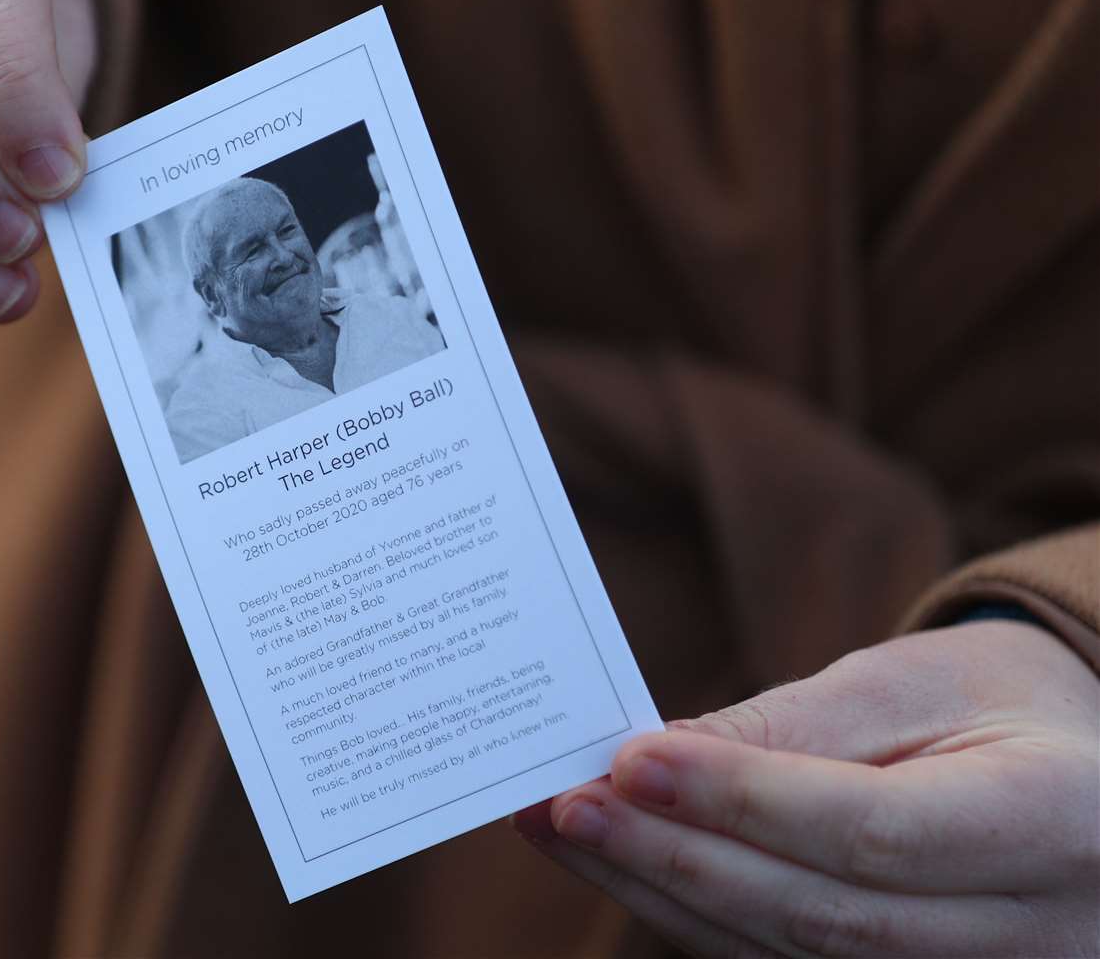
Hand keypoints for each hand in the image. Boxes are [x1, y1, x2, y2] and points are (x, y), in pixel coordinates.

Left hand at [516, 621, 1099, 956]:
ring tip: (568, 831)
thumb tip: (651, 761)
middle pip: (822, 918)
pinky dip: (696, 920)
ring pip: (793, 958)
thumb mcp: (909, 685)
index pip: (871, 834)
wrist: (1069, 774)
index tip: (630, 762)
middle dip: (677, 859)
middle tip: (567, 806)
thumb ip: (792, 727)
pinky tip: (626, 868)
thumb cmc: (988, 706)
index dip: (742, 803)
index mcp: (1051, 825)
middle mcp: (1031, 934)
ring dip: (663, 895)